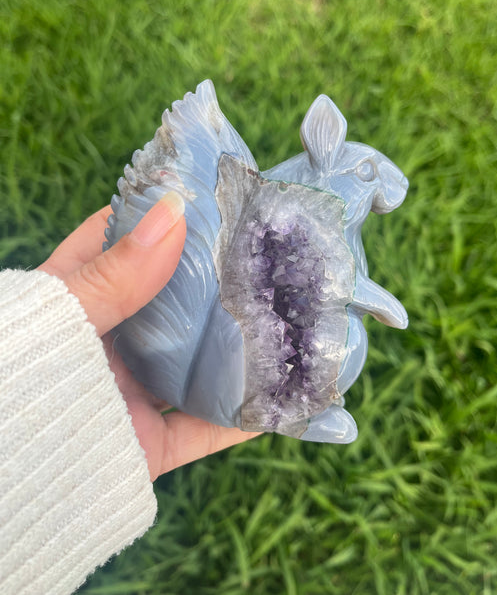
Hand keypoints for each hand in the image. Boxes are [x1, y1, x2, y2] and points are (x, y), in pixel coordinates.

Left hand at [40, 193, 257, 480]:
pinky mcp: (147, 443)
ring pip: (194, 365)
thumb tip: (174, 211)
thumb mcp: (65, 317)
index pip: (119, 245)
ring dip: (236, 349)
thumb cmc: (20, 381)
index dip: (158, 217)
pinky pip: (204, 429)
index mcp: (77, 303)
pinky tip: (283, 396)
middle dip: (211, 280)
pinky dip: (243, 418)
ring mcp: (129, 393)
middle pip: (169, 304)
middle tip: (261, 251)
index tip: (207, 197)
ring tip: (284, 318)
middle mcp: (107, 344)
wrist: (8, 483)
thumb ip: (116, 273)